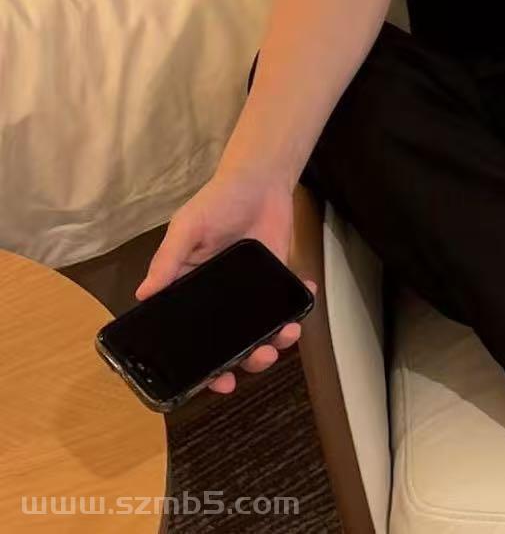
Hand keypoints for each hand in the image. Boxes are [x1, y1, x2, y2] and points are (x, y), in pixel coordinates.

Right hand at [135, 166, 315, 395]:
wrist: (259, 179)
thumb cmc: (217, 201)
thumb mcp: (188, 226)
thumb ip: (169, 259)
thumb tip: (143, 295)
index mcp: (190, 292)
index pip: (190, 339)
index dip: (203, 368)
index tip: (219, 382)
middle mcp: (217, 301)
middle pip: (230, 345)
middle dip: (247, 359)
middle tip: (262, 357)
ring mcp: (249, 294)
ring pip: (261, 330)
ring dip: (276, 338)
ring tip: (289, 334)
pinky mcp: (275, 279)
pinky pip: (287, 302)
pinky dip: (298, 305)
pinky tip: (305, 296)